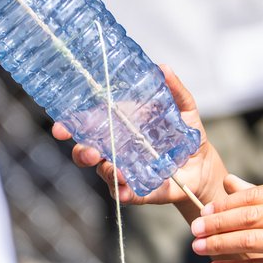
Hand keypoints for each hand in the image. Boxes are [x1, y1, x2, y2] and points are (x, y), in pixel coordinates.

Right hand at [51, 65, 227, 211]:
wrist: (202, 164)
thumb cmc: (187, 133)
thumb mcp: (184, 108)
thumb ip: (174, 90)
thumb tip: (163, 68)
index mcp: (122, 125)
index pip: (90, 124)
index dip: (71, 125)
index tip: (60, 127)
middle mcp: (118, 148)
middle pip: (88, 151)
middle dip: (82, 151)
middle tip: (89, 151)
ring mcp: (126, 170)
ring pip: (105, 172)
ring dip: (106, 171)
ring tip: (115, 170)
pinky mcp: (139, 189)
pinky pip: (125, 194)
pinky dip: (122, 193)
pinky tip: (124, 190)